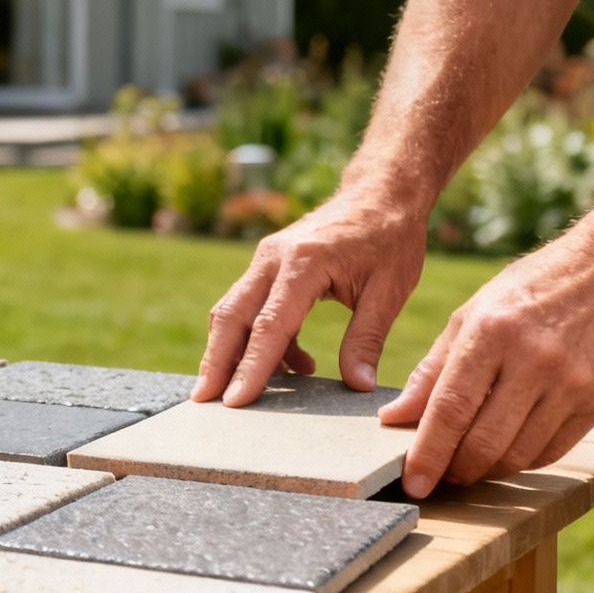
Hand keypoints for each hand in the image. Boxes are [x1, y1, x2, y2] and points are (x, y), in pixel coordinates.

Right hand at [195, 190, 427, 405]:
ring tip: (233, 392)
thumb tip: (358, 386)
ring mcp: (266, 259)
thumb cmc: (390, 239)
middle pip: (232, 316)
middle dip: (215, 361)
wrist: (380, 192)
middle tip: (203, 401)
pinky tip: (292, 366)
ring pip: (232, 310)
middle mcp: (274, 258)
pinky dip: (258, 339)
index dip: (251, 366)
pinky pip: (250, 305)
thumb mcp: (390, 291)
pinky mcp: (268, 264)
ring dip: (228, 352)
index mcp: (305, 263)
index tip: (234, 401)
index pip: (269, 325)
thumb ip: (367, 339)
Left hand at [378, 234, 593, 497]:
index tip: (412, 484)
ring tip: (471, 463)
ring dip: (488, 470)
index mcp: (492, 332)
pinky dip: (522, 461)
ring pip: (518, 455)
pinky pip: (551, 452)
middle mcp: (534, 360)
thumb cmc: (530, 290)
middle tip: (441, 475)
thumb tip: (394, 417)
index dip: (428, 453)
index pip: (450, 408)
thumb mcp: (471, 314)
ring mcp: (572, 383)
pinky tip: (508, 451)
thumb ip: (432, 370)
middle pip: (484, 442)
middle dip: (456, 470)